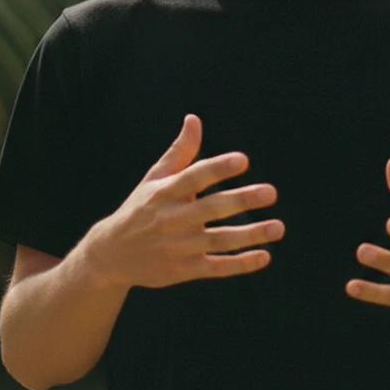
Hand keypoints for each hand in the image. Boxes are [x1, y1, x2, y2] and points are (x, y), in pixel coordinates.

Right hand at [85, 114, 283, 290]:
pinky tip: (264, 256)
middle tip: (271, 192)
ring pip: (219, 240)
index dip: (218, 168)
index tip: (243, 160)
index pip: (194, 177)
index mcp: (165, 192)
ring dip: (251, 235)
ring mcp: (178, 247)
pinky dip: (240, 264)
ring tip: (278, 227)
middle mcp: (172, 219)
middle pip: (211, 209)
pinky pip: (216, 267)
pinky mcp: (183, 270)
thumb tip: (194, 119)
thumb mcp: (154, 178)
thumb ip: (180, 152)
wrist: (111, 254)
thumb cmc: (140, 208)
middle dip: (242, 200)